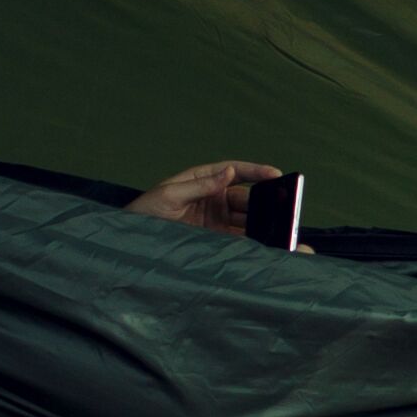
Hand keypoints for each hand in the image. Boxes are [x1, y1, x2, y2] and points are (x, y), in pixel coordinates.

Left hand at [127, 160, 280, 235]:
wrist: (131, 244)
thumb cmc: (144, 212)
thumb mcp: (169, 195)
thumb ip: (200, 185)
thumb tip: (228, 173)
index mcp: (202, 180)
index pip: (234, 172)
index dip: (255, 172)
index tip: (275, 173)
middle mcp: (213, 199)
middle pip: (246, 197)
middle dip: (265, 200)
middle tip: (285, 205)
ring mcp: (215, 221)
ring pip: (246, 219)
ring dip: (263, 222)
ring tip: (282, 226)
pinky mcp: (214, 241)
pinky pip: (238, 239)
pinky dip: (253, 241)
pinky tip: (266, 244)